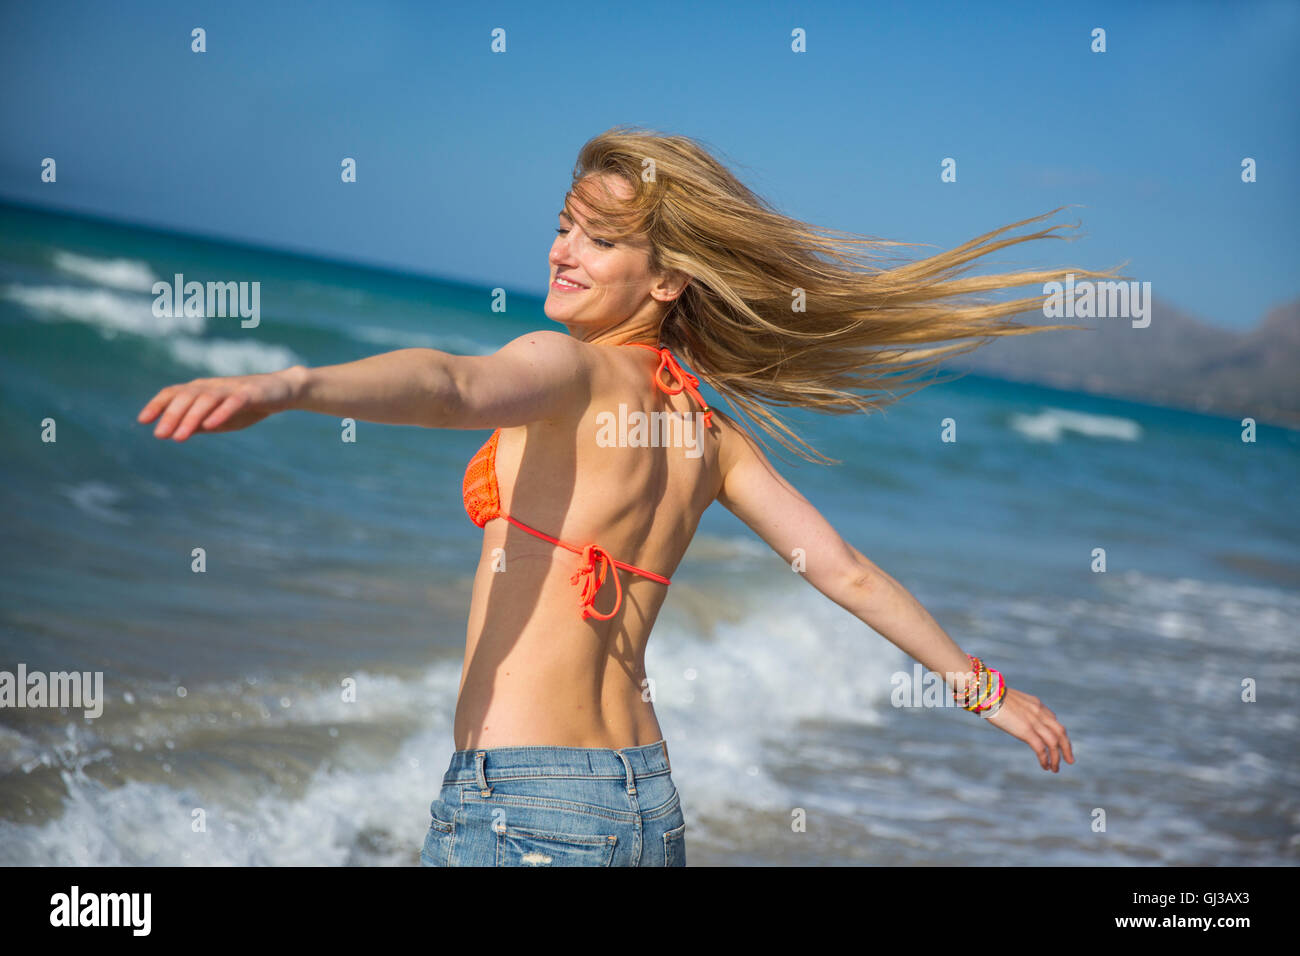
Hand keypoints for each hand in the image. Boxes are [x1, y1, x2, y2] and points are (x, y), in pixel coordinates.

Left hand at [137, 367, 304, 440]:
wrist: (282, 390)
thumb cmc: (248, 405)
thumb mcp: (219, 418)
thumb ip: (198, 423)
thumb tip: (173, 433)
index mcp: (202, 389)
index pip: (173, 393)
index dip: (157, 405)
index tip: (142, 421)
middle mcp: (212, 386)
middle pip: (186, 397)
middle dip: (170, 416)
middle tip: (159, 435)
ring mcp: (230, 388)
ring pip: (205, 400)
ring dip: (190, 418)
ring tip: (178, 437)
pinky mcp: (249, 393)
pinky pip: (232, 402)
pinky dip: (220, 413)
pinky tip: (210, 426)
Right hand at [982, 687, 1073, 772]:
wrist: (986, 693)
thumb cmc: (991, 696)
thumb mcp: (1009, 701)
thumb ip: (1016, 709)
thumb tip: (1009, 714)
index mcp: (1036, 704)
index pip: (1054, 720)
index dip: (1058, 734)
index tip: (1058, 743)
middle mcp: (1040, 712)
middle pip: (1061, 732)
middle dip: (1067, 747)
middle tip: (1070, 760)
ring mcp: (1034, 722)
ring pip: (1054, 743)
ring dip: (1057, 758)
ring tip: (1055, 768)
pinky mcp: (1026, 731)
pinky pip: (1041, 748)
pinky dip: (1045, 759)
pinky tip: (1045, 766)